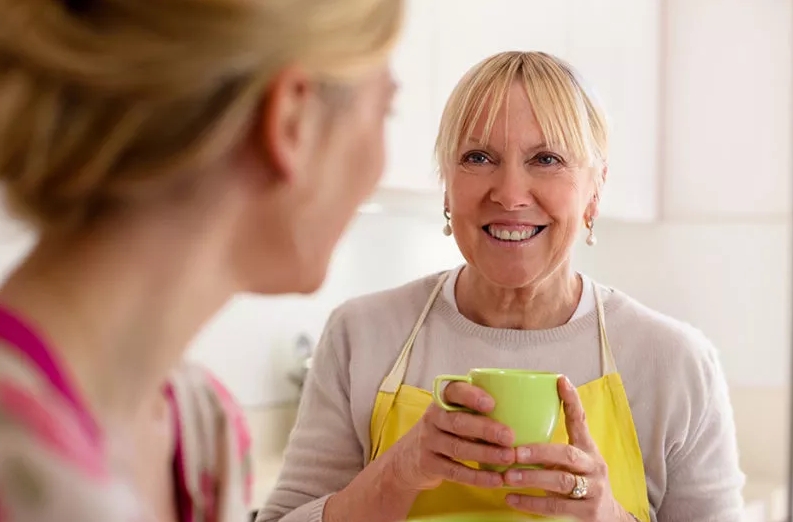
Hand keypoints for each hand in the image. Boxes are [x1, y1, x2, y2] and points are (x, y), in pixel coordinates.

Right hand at [388, 381, 516, 490]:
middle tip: (510, 437)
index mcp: (442, 400)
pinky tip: (496, 480)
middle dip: (486, 429)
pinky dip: (477, 477)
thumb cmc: (445, 431)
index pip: (454, 391)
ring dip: (485, 453)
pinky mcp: (429, 464)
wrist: (408, 458)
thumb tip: (523, 410)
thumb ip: (476, 410)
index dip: (472, 396)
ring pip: (458, 448)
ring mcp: (429, 441)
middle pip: (458, 422)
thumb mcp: (453, 414)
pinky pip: (455, 471)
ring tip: (508, 458)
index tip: (492, 403)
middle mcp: (433, 418)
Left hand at [502, 376, 633, 521]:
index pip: (581, 421)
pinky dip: (531, 503)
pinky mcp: (588, 512)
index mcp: (588, 449)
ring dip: (532, 477)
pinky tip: (511, 498)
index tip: (561, 381)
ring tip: (508, 476)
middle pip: (567, 454)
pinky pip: (556, 507)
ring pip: (561, 481)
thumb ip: (552, 450)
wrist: (609, 518)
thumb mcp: (573, 463)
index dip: (572, 400)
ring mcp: (593, 489)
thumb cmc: (582, 483)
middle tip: (515, 451)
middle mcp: (593, 466)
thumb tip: (513, 432)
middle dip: (539, 451)